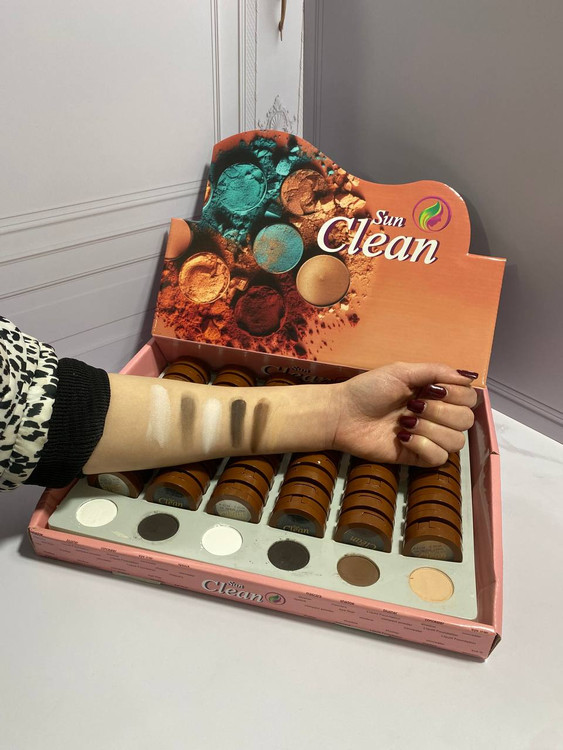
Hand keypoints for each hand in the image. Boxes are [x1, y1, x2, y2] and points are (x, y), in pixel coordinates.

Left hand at [331, 362, 477, 466]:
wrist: (342, 414)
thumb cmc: (368, 390)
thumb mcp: (402, 371)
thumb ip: (436, 371)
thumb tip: (468, 376)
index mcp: (435, 393)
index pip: (469, 398)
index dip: (458, 395)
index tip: (433, 390)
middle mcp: (436, 415)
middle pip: (466, 420)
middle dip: (441, 411)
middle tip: (413, 405)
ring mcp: (428, 438)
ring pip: (457, 441)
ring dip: (431, 429)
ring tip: (405, 422)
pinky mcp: (417, 457)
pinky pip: (440, 457)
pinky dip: (424, 446)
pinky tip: (403, 438)